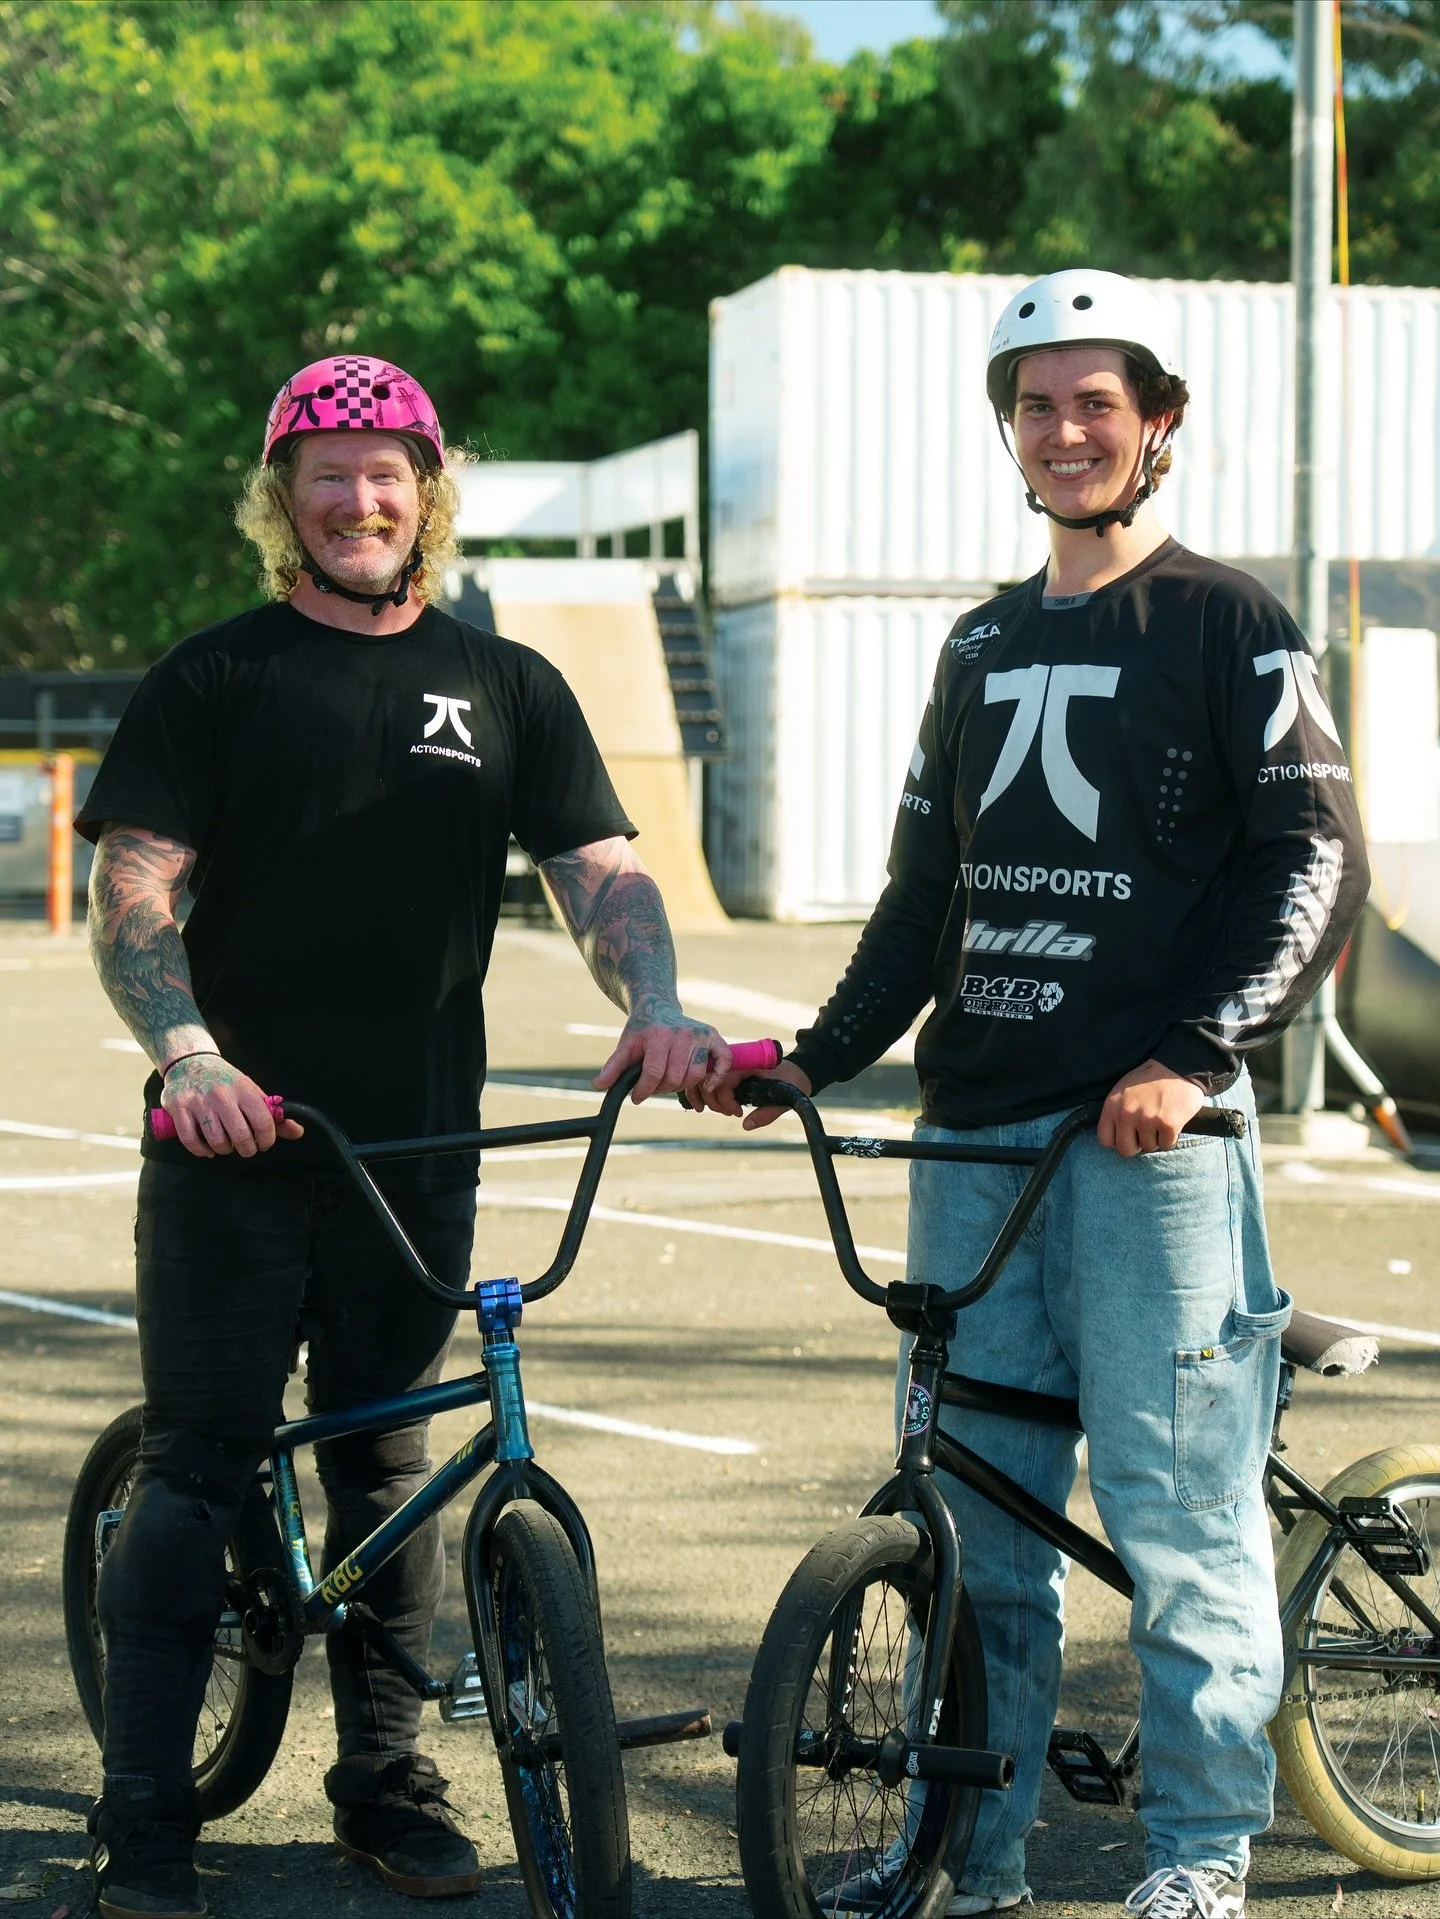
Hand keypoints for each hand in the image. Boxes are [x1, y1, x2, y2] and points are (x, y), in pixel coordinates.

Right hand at [161, 1054, 305, 1158]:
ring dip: (224, 1150)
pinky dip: (201, 1151)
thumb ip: (273, 1114)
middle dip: (247, 1149)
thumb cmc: (224, 1080)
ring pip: (216, 1141)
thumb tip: (297, 1132)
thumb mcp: (251, 1091)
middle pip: (240, 1135)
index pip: (263, 1121)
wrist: (190, 1062)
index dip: (267, 1139)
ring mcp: (198, 1102)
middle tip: (246, 1148)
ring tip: (226, 1145)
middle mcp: (221, 1095)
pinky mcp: (178, 1109)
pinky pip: (190, 1140)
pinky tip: (208, 1149)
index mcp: (243, 1089)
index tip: (264, 1143)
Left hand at [593, 1013, 729, 1103]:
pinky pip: (723, 1060)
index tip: (637, 1097)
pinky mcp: (713, 1036)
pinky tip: (708, 1085)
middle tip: (653, 1088)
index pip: (655, 1073)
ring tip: (669, 1083)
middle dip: (662, 1089)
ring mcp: (700, 1035)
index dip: (645, 1090)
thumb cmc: (641, 1030)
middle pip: (676, 1077)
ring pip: (696, 1074)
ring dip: (682, 1085)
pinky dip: (718, 1075)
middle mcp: (682, 1034)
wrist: (657, 1007)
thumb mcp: (625, 1046)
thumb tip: (598, 1086)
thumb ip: (613, 1067)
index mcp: (658, 1036)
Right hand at [691, 1056, 811, 1130]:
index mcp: (747, 1065)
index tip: (738, 1113)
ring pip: (706, 1079)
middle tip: (729, 1114)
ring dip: (707, 1097)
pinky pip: (712, 1080)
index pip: (724, 1082)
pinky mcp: (730, 1072)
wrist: (798, 1072)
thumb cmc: (792, 1082)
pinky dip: (707, 1092)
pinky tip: (708, 1105)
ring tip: (723, 1111)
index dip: (727, 1101)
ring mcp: (731, 1066)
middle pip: (709, 1080)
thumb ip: (766, 1113)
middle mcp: (735, 1063)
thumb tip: (746, 1125)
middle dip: (714, 1101)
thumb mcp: (784, 1099)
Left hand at [1098, 1058, 1203, 1156]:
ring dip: (1156, 1139)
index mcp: (1113, 1106)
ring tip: (1160, 1122)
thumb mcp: (1122, 1090)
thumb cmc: (1149, 1079)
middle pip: (1126, 1150)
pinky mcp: (1168, 1124)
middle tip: (1145, 1135)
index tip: (1127, 1137)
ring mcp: (1148, 1120)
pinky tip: (1172, 1124)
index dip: (1117, 1141)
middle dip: (1136, 1146)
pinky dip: (1170, 1138)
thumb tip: (1116, 1134)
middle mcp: (1127, 1114)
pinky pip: (1166, 1145)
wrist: (1177, 1067)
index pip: (1105, 1139)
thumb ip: (1116, 1111)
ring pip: (1149, 1147)